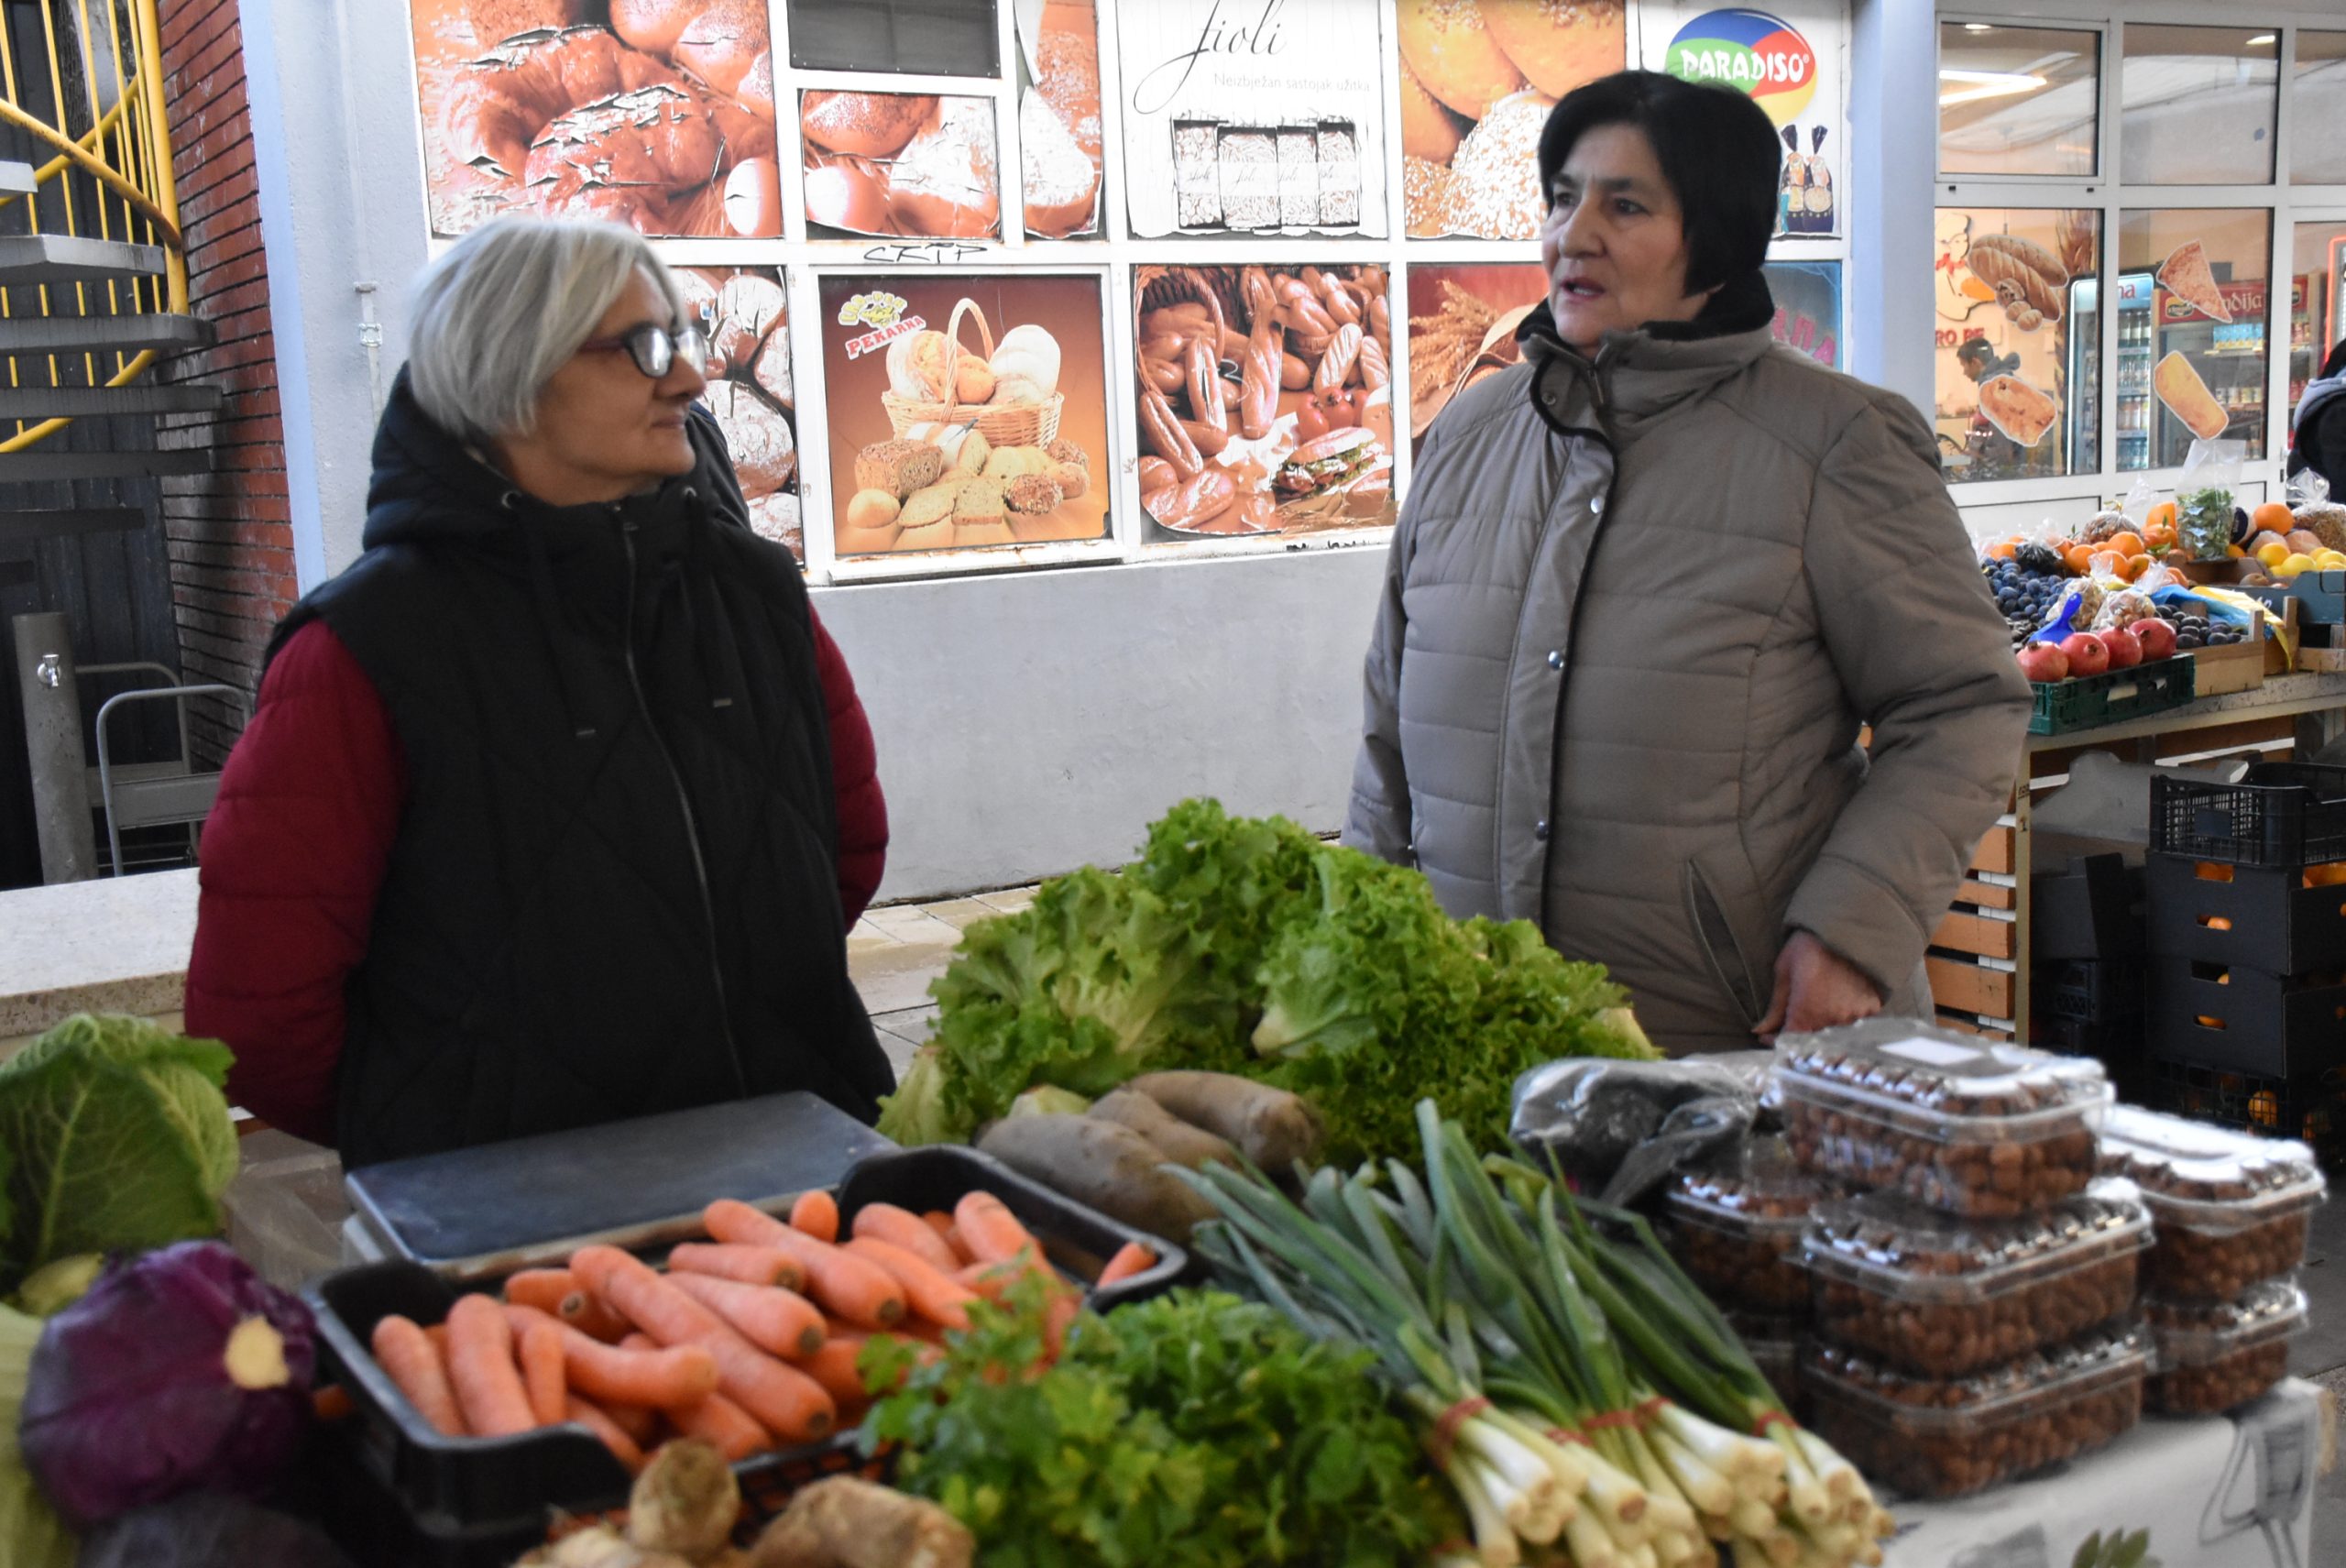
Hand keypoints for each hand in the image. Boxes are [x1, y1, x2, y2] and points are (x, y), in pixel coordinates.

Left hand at [1754, 931, 1882, 1041]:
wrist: (1848, 927)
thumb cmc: (1810, 945)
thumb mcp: (1785, 971)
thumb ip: (1775, 1007)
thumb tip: (1760, 1031)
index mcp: (1807, 1011)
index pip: (1790, 1041)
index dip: (1777, 1041)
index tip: (1768, 1036)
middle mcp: (1832, 1018)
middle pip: (1812, 1039)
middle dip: (1798, 1032)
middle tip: (1789, 1019)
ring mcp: (1855, 1015)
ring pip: (1833, 1033)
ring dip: (1821, 1025)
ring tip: (1815, 1005)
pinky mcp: (1872, 1008)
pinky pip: (1854, 1022)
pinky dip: (1843, 1017)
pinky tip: (1836, 1002)